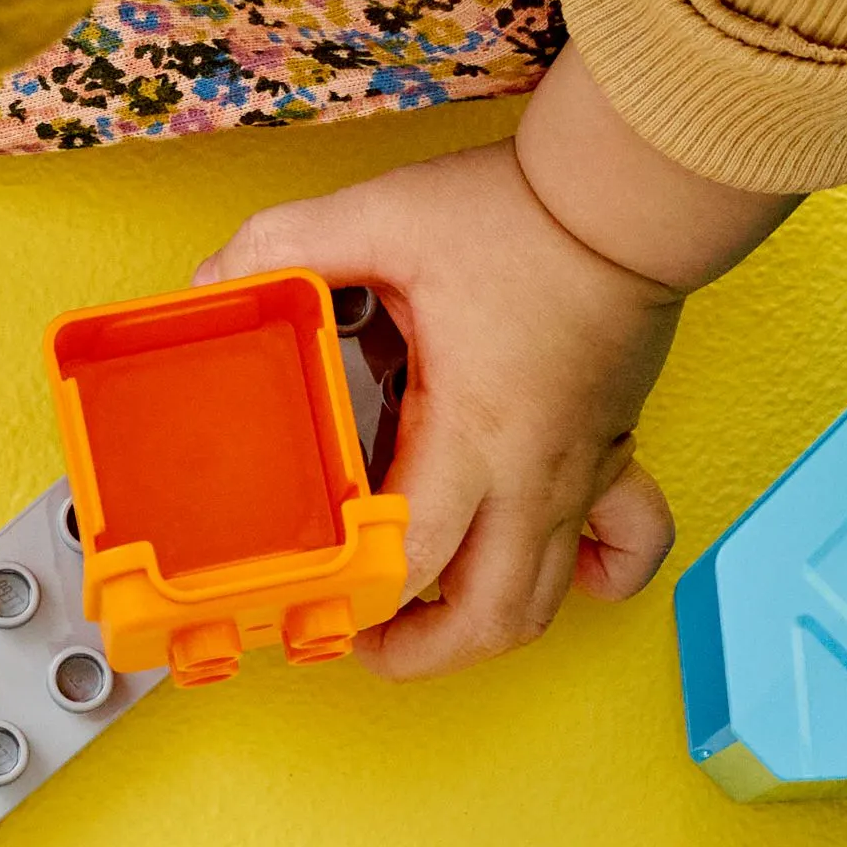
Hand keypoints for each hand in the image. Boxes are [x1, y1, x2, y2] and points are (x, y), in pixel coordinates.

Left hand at [197, 72, 790, 679]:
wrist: (630, 193)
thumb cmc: (521, 212)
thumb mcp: (384, 218)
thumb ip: (289, 245)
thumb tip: (215, 279)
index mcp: (471, 431)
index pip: (414, 560)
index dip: (360, 602)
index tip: (316, 605)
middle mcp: (533, 473)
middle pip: (491, 619)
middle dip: (421, 653)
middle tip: (365, 637)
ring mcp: (582, 472)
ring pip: (548, 601)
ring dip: (484, 626)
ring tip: (427, 615)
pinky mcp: (614, 451)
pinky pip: (626, 546)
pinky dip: (590, 576)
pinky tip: (550, 563)